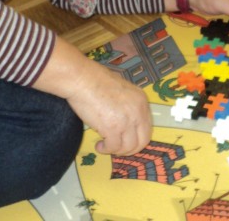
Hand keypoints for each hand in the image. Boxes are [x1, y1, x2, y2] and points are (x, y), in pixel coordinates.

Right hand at [33, 39, 151, 155]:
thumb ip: (127, 104)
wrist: (82, 79)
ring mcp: (127, 121)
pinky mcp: (113, 129)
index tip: (125, 140)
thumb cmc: (96, 80)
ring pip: (128, 147)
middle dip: (129, 149)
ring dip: (116, 150)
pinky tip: (99, 145)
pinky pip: (113, 147)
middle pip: (142, 141)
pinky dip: (106, 149)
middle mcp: (138, 112)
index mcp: (141, 101)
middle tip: (117, 148)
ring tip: (105, 145)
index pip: (146, 128)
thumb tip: (125, 119)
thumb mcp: (121, 89)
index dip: (136, 138)